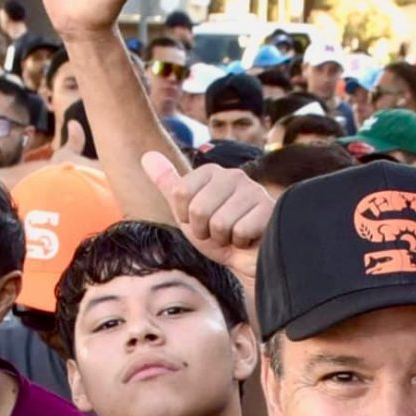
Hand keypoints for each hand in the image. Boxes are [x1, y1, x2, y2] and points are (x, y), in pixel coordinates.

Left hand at [147, 150, 269, 292]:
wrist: (247, 260)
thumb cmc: (219, 236)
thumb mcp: (187, 212)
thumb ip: (168, 185)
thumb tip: (146, 154)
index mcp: (212, 172)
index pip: (181, 193)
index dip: (186, 218)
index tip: (201, 222)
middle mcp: (234, 175)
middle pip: (198, 209)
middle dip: (205, 231)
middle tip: (219, 233)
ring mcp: (253, 191)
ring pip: (220, 223)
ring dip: (224, 239)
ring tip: (234, 236)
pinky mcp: (269, 209)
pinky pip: (240, 231)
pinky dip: (241, 243)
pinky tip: (249, 239)